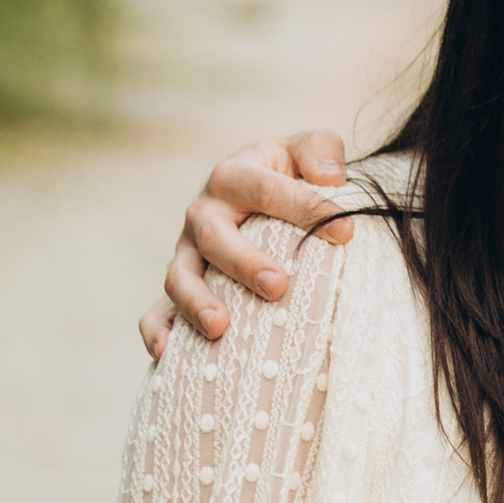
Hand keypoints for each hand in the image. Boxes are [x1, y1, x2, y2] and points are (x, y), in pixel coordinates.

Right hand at [141, 130, 350, 357]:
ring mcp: (186, 253)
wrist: (253, 194)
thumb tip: (330, 177)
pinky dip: (157, 331)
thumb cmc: (286, 175)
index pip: (266, 189)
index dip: (306, 209)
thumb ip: (320, 149)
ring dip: (195, 302)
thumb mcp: (304, 150)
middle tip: (278, 285)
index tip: (347, 233)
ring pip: (179, 276)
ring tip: (220, 327)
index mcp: (234, 176)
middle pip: (215, 237)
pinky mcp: (178, 287)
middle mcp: (203, 214)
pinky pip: (156, 312)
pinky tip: (168, 353)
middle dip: (244, 263)